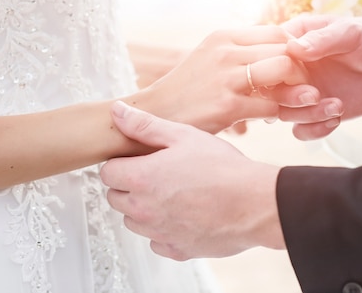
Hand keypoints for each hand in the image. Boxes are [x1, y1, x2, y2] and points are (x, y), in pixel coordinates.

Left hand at [101, 101, 284, 259]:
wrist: (254, 203)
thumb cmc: (223, 168)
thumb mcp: (183, 135)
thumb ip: (145, 126)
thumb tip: (118, 112)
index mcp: (140, 178)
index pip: (107, 172)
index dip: (123, 162)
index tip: (140, 159)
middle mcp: (143, 209)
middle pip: (115, 197)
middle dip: (130, 184)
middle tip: (159, 173)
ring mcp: (158, 232)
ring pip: (134, 221)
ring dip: (144, 208)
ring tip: (174, 193)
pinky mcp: (175, 249)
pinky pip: (156, 240)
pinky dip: (164, 229)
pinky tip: (185, 213)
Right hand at [123, 25, 321, 133]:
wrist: (154, 114)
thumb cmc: (188, 88)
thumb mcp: (210, 57)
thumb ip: (240, 50)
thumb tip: (278, 47)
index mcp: (223, 36)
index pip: (276, 32)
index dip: (293, 50)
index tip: (294, 68)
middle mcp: (226, 51)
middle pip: (285, 49)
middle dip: (299, 70)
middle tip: (296, 87)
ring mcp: (226, 78)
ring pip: (283, 70)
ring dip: (292, 88)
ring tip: (284, 99)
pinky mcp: (227, 106)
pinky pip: (271, 105)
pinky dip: (275, 113)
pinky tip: (266, 117)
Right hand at [276, 14, 361, 139]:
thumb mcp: (350, 32)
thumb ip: (323, 40)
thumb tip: (293, 48)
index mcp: (293, 41)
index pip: (266, 57)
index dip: (273, 68)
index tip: (297, 72)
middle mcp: (292, 68)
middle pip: (269, 90)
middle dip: (288, 96)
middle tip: (314, 94)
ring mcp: (302, 91)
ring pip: (283, 112)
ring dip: (306, 114)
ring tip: (336, 106)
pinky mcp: (316, 111)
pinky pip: (300, 130)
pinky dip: (314, 130)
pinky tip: (336, 119)